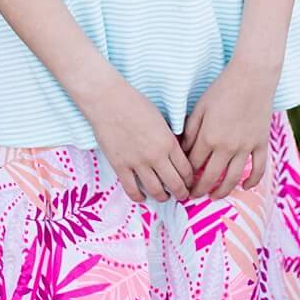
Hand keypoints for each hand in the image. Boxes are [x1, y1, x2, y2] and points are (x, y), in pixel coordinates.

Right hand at [83, 78, 193, 203]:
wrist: (108, 102)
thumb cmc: (135, 105)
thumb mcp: (161, 120)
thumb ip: (169, 139)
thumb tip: (175, 154)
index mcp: (169, 142)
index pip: (186, 169)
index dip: (190, 179)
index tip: (190, 182)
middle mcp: (156, 156)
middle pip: (175, 183)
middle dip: (182, 193)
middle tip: (182, 195)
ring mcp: (137, 162)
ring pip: (156, 190)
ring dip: (163, 197)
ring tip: (164, 197)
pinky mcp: (120, 166)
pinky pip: (131, 189)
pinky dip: (139, 197)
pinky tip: (142, 198)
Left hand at [179, 61, 273, 198]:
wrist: (252, 79)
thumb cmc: (221, 91)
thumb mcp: (199, 109)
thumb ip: (190, 131)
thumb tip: (184, 150)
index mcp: (208, 138)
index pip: (193, 165)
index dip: (186, 175)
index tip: (180, 182)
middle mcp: (226, 147)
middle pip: (211, 177)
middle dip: (200, 190)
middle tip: (192, 197)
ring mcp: (246, 147)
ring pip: (233, 178)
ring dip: (222, 191)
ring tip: (214, 197)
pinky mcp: (261, 144)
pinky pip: (259, 168)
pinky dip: (253, 180)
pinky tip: (246, 187)